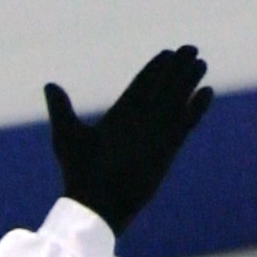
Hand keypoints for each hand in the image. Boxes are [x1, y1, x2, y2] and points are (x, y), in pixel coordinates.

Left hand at [44, 47, 213, 236]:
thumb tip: (49, 86)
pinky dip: (197, 109)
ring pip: (177, 102)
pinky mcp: (168, 150)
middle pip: (163, 88)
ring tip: (201, 63)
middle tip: (190, 50)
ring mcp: (155, 135)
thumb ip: (62, 109)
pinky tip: (207, 92)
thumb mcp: (67, 138)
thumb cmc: (78, 174)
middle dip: (177, 68)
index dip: (155, 68)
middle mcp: (140, 122)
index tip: (167, 54)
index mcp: (119, 115)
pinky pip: (186, 125)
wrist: (96, 206)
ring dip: (189, 82)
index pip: (142, 84)